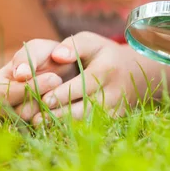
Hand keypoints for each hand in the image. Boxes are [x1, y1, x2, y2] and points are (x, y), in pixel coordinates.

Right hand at [0, 39, 78, 120]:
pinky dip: (61, 117)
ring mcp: (22, 119)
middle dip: (43, 99)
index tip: (54, 77)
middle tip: (63, 84)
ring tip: (67, 93)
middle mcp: (6, 106)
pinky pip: (49, 128)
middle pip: (19, 112)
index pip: (6, 94)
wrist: (68, 67)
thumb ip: (27, 58)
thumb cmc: (48, 55)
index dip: (30, 88)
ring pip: (34, 122)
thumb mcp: (38, 49)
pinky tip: (72, 104)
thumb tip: (20, 74)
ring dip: (53, 108)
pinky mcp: (39, 126)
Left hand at [27, 32, 153, 124]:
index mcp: (107, 69)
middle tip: (35, 118)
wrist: (135, 73)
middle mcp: (114, 92)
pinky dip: (72, 128)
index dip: (62, 94)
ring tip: (40, 124)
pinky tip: (54, 127)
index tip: (43, 99)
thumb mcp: (92, 42)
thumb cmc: (104, 55)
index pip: (83, 85)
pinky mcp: (114, 119)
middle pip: (84, 107)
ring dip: (62, 124)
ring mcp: (115, 108)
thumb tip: (57, 56)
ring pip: (87, 121)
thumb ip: (73, 45)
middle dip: (58, 114)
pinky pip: (91, 126)